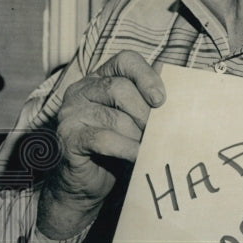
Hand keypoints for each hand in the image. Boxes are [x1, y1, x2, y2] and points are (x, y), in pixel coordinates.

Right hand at [39, 50, 164, 238]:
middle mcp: (81, 90)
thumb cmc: (118, 146)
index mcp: (100, 78)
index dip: (146, 76)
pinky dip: (127, 148)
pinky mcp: (67, 138)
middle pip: (120, 89)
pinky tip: (139, 156)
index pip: (125, 60)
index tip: (162, 99)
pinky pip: (103, 139)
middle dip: (145, 113)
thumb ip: (150, 98)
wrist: (87, 183)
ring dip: (137, 135)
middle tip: (158, 132)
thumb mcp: (137, 119)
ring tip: (149, 146)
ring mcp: (70, 113)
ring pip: (114, 116)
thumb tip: (175, 77)